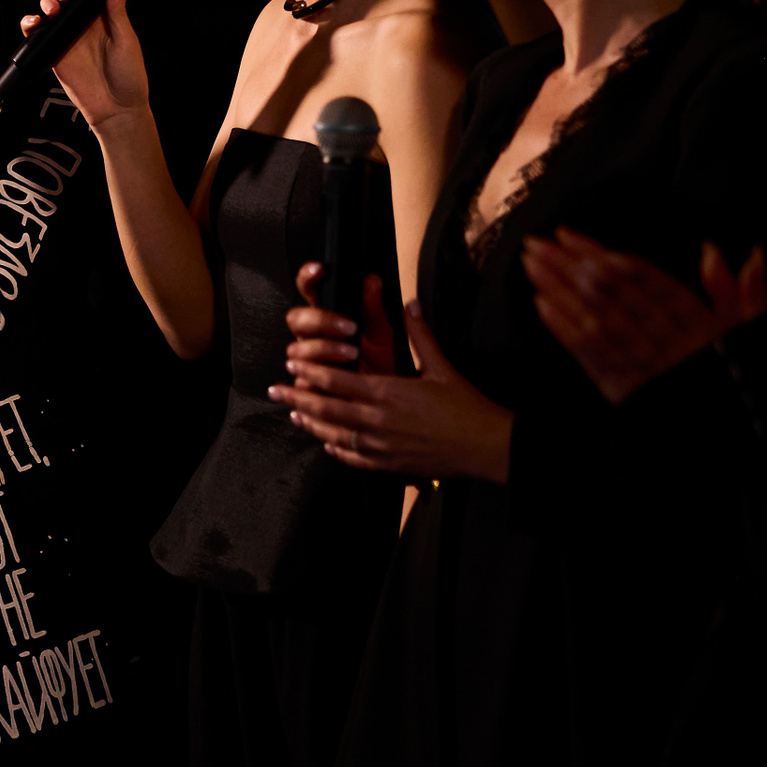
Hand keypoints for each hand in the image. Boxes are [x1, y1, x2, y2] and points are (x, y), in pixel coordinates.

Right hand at [21, 0, 148, 127]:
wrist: (114, 109)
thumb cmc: (129, 77)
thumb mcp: (127, 41)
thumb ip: (118, 12)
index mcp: (104, 13)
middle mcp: (84, 21)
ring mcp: (67, 35)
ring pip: (49, 7)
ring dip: (46, 1)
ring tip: (53, 10)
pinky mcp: (52, 51)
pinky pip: (36, 33)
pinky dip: (30, 24)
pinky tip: (35, 23)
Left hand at [270, 302, 513, 482]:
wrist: (489, 447)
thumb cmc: (468, 406)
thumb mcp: (442, 366)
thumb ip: (420, 334)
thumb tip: (409, 301)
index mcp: (387, 392)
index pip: (337, 380)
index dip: (311, 372)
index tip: (293, 363)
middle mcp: (378, 420)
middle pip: (327, 408)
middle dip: (298, 396)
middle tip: (276, 388)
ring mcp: (381, 446)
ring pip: (334, 435)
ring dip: (310, 424)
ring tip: (293, 413)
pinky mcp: (390, 465)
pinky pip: (354, 459)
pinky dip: (336, 450)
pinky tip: (327, 444)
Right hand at [285, 265, 399, 374]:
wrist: (388, 402)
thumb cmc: (385, 366)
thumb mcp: (384, 335)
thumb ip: (375, 308)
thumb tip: (373, 280)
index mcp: (328, 318)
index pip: (309, 291)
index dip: (308, 278)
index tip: (319, 269)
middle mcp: (313, 337)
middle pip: (296, 318)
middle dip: (320, 321)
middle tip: (349, 327)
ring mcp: (307, 361)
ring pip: (296, 348)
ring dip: (323, 348)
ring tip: (351, 354)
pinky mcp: (306, 385)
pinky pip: (299, 378)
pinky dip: (317, 376)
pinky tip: (336, 377)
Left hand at [523, 229, 766, 404]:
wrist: (744, 445)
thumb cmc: (749, 385)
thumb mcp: (756, 337)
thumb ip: (740, 291)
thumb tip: (714, 248)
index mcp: (702, 325)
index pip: (647, 281)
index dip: (605, 255)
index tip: (571, 236)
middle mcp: (672, 344)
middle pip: (614, 296)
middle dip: (571, 266)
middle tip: (537, 242)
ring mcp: (648, 370)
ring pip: (597, 321)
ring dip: (560, 291)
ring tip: (531, 265)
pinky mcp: (630, 396)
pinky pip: (593, 360)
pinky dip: (565, 331)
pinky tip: (540, 306)